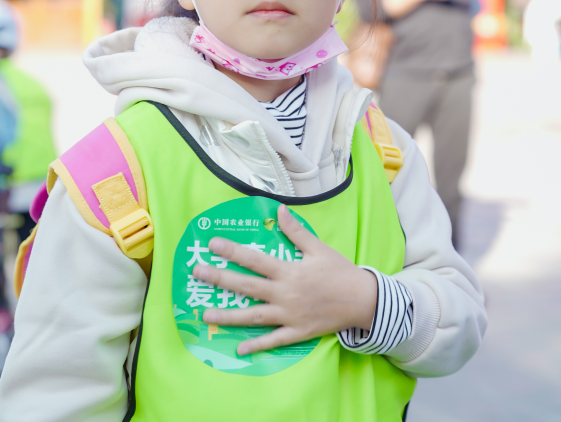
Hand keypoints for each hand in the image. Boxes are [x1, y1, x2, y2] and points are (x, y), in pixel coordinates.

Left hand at [193, 205, 377, 355]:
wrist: (363, 300)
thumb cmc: (340, 271)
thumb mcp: (319, 248)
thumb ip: (296, 231)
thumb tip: (279, 210)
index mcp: (289, 271)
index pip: (255, 259)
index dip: (232, 251)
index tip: (212, 244)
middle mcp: (285, 293)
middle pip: (247, 286)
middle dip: (220, 279)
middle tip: (197, 273)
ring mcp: (289, 315)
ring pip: (253, 316)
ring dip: (228, 316)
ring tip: (205, 314)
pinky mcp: (297, 331)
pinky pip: (274, 340)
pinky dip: (257, 346)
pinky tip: (239, 350)